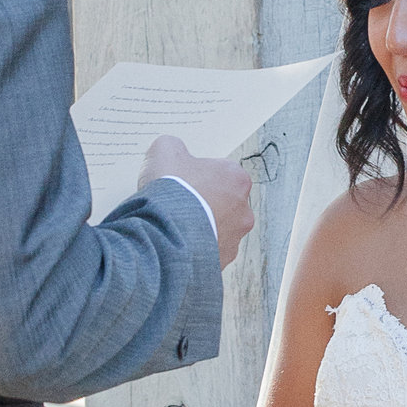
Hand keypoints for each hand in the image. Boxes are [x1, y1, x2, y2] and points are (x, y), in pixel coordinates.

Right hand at [141, 135, 252, 269]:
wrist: (162, 235)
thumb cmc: (169, 193)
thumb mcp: (164, 151)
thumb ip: (172, 146)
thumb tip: (171, 149)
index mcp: (237, 179)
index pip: (221, 172)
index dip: (199, 176)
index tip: (183, 180)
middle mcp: (244, 210)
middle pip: (223, 202)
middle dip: (203, 203)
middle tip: (179, 204)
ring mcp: (235, 238)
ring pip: (218, 229)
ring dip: (201, 227)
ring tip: (175, 226)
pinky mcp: (223, 260)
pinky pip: (210, 251)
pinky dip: (196, 249)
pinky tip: (177, 243)